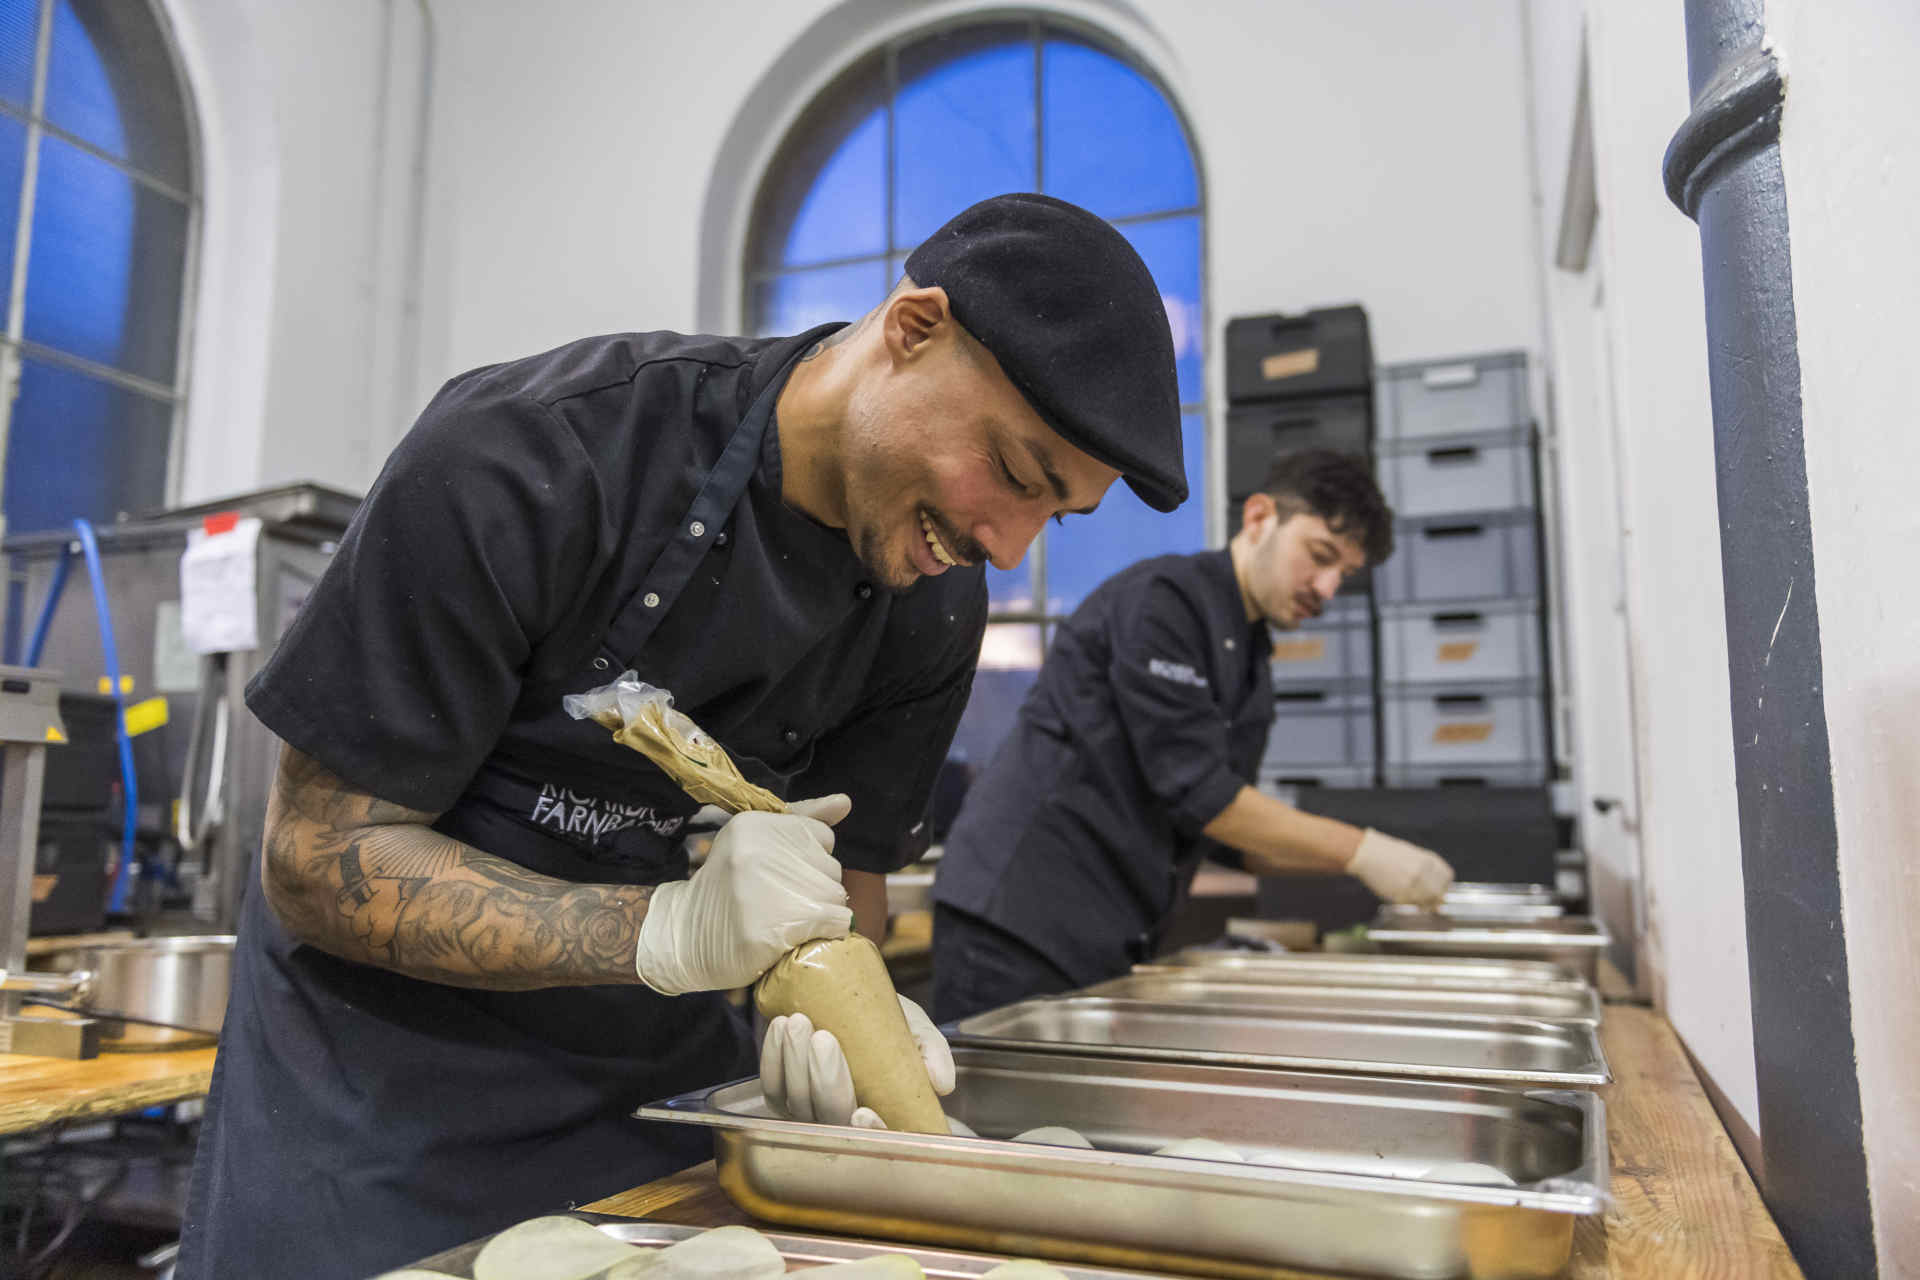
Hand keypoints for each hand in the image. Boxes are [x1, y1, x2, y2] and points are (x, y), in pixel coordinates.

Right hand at [633, 796, 852, 994]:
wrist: (685, 938)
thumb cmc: (727, 888)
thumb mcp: (755, 842)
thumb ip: (801, 820)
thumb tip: (845, 802)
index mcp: (753, 825)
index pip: (822, 837)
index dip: (810, 861)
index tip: (784, 876)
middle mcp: (757, 852)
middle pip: (831, 867)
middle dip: (817, 888)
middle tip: (785, 902)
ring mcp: (761, 892)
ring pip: (835, 894)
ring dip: (823, 911)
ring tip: (791, 919)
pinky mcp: (769, 932)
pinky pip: (834, 921)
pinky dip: (829, 930)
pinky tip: (805, 934)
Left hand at [760, 995, 954, 1127]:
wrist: (850, 1006)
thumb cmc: (888, 1028)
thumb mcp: (917, 1033)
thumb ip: (932, 1053)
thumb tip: (942, 1083)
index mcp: (882, 1119)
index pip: (877, 1142)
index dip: (868, 1134)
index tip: (864, 1112)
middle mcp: (842, 1124)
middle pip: (828, 1118)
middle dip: (824, 1080)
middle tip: (823, 1037)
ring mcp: (809, 1113)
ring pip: (796, 1104)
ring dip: (794, 1063)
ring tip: (799, 1022)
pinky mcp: (783, 1095)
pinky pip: (772, 1087)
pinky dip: (773, 1058)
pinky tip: (781, 1026)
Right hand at [1348, 828, 1453, 905]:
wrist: (1366, 853)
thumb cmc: (1387, 852)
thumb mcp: (1412, 854)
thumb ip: (1426, 869)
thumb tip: (1436, 886)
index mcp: (1428, 859)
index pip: (1447, 877)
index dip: (1443, 884)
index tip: (1438, 888)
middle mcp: (1424, 872)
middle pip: (1439, 893)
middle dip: (1435, 898)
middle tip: (1428, 900)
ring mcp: (1413, 884)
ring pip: (1426, 901)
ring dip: (1422, 903)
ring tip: (1412, 898)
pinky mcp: (1401, 894)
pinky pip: (1411, 904)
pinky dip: (1408, 903)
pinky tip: (1400, 895)